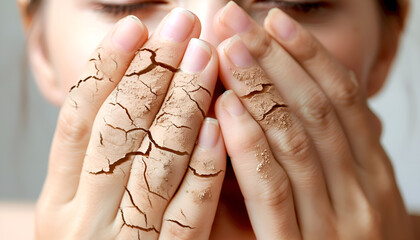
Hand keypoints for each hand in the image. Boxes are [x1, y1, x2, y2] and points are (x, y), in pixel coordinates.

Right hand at [36, 9, 225, 239]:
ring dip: (184, 104)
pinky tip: (220, 125)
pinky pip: (188, 213)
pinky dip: (204, 167)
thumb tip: (128, 83)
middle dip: (154, 72)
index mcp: (58, 199)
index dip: (107, 67)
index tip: (138, 26)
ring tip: (207, 57)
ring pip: (156, 161)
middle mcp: (84, 218)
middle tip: (186, 26)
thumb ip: (99, 157)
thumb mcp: (83, 205)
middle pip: (120, 129)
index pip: (79, 118)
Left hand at [214, 2, 412, 239]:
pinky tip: (225, 109)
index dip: (306, 54)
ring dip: (259, 89)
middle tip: (235, 18)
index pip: (339, 98)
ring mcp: (338, 222)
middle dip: (273, 58)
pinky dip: (250, 146)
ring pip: (295, 139)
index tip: (272, 18)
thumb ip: (325, 154)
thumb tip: (290, 102)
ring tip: (227, 48)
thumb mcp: (347, 198)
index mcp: (373, 173)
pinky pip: (273, 190)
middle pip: (314, 107)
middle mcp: (363, 191)